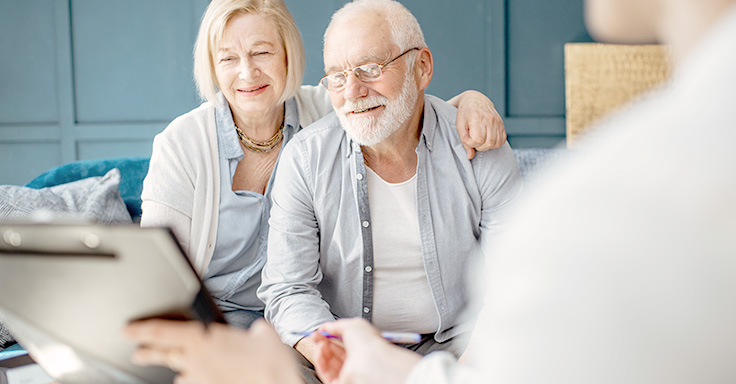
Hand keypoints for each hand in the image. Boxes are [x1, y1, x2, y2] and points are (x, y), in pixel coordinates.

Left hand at [124, 319, 300, 383]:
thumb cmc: (270, 364)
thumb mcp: (265, 334)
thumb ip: (255, 331)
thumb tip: (258, 332)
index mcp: (205, 339)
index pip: (163, 332)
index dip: (141, 330)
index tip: (127, 330)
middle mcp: (197, 361)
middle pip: (164, 354)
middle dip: (147, 352)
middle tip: (137, 352)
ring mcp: (202, 379)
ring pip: (179, 371)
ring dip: (175, 367)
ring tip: (170, 365)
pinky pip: (194, 382)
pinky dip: (193, 378)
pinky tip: (193, 377)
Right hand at [313, 319, 421, 383]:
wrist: (370, 362)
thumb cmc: (368, 344)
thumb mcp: (353, 324)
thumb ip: (337, 325)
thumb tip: (326, 327)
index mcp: (365, 346)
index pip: (346, 341)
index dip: (332, 334)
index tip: (323, 330)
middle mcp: (358, 360)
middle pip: (337, 353)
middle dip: (325, 343)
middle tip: (317, 336)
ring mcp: (349, 372)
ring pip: (330, 364)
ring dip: (322, 352)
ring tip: (320, 343)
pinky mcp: (341, 382)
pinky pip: (326, 374)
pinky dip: (320, 362)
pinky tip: (319, 353)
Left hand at [449, 90, 506, 158]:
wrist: (475, 99)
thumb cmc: (465, 113)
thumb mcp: (460, 126)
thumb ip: (464, 141)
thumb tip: (470, 156)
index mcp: (477, 117)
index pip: (478, 140)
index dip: (471, 144)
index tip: (467, 139)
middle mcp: (489, 119)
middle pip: (488, 143)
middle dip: (479, 147)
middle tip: (473, 141)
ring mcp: (497, 121)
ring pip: (496, 143)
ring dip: (487, 146)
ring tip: (480, 140)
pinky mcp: (501, 124)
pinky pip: (502, 140)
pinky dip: (495, 143)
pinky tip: (487, 139)